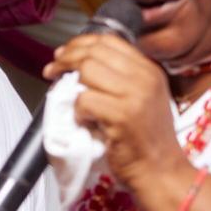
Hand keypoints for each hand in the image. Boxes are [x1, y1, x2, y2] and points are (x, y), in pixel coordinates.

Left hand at [43, 34, 189, 195]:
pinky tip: (83, 122)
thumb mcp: (139, 99)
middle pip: (94, 53)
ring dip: (70, 86)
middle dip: (66, 60)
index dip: (80, 44)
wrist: (159, 169)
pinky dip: (77, 111)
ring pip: (88, 72)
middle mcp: (145, 77)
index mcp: (149, 69)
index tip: (62, 54)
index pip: (109, 41)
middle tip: (51, 72)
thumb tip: (77, 65)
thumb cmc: (142, 139)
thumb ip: (117, 79)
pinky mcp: (122, 115)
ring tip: (69, 101)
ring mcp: (135, 95)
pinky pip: (85, 101)